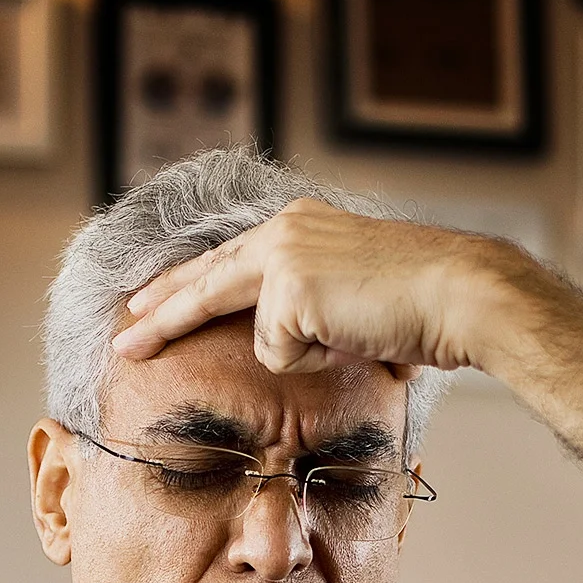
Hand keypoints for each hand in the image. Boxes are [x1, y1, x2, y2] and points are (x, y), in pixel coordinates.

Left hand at [108, 198, 532, 376]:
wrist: (460, 293)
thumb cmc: (423, 306)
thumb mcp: (353, 299)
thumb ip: (313, 308)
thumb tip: (286, 343)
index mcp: (298, 225)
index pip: (224, 259)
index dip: (182, 285)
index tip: (147, 301)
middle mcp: (283, 230)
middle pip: (202, 280)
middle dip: (158, 314)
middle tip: (122, 338)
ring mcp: (282, 255)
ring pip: (257, 331)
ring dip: (309, 347)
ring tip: (357, 328)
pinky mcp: (287, 287)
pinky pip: (280, 353)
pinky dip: (320, 357)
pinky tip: (356, 332)